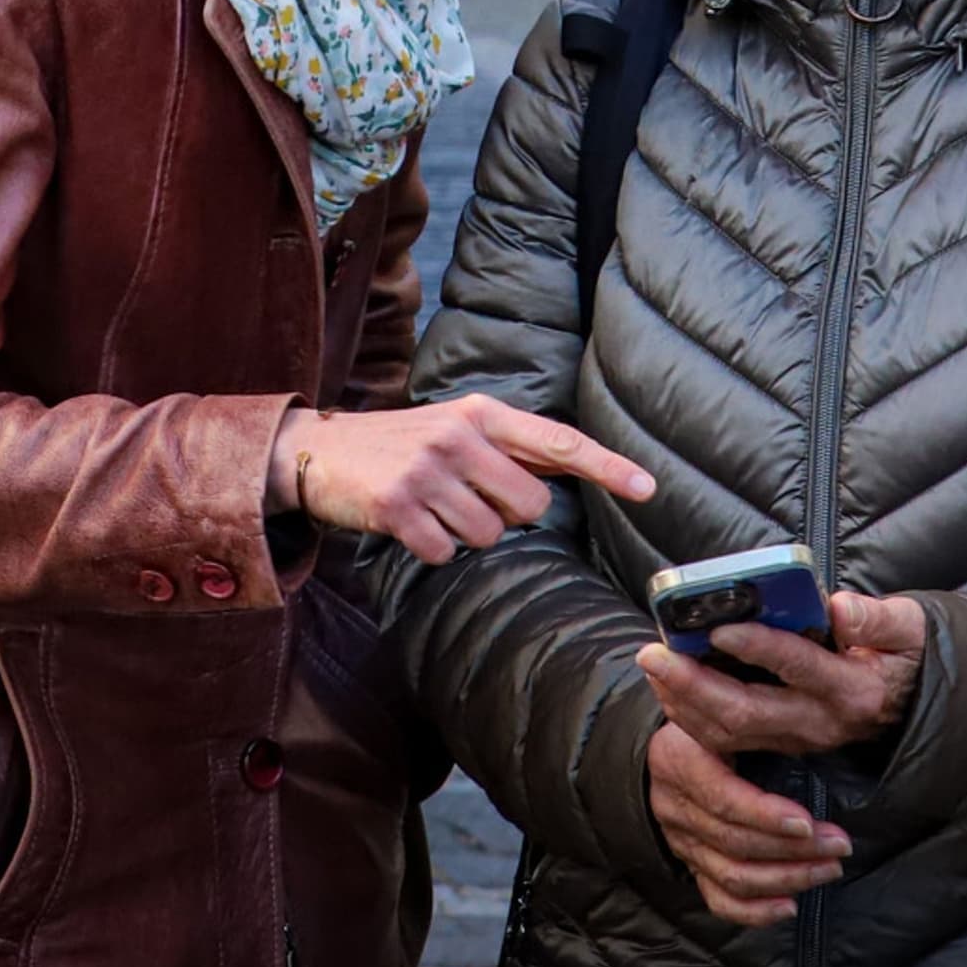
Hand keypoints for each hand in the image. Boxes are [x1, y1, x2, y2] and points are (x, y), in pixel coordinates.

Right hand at [271, 397, 656, 565]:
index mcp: (480, 414)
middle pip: (530, 506)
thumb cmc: (402, 443)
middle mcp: (458, 437)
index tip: (647, 488)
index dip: (606, 466)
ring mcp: (427, 470)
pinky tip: (410, 524)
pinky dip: (432, 548)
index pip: (557, 441)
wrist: (320, 450)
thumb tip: (575, 467)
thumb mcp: (456, 426)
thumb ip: (510, 447)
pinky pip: (445, 552)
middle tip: (469, 499)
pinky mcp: (397, 506)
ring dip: (465, 534)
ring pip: (488, 535)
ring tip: (433, 507)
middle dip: (508, 516)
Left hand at [633, 590, 928, 760]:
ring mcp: (796, 738)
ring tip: (654, 664)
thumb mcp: (906, 629)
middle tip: (655, 652)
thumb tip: (840, 607)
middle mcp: (819, 722)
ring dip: (683, 700)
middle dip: (694, 683)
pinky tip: (667, 686)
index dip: (758, 646)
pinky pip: (726, 738)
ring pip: (729, 732)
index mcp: (852, 690)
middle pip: (748, 712)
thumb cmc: (903, 654)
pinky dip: (690, 714)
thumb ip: (875, 619)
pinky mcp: (779, 741)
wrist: (911, 701)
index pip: (799, 667)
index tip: (720, 625)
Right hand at [646, 722, 845, 927]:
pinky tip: (790, 905)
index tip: (808, 822)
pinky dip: (756, 911)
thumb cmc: (717, 719)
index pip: (722, 800)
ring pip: (732, 875)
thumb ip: (758, 727)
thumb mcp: (731, 715)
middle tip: (839, 844)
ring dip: (787, 878)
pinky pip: (719, 900)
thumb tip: (809, 738)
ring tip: (829, 867)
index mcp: (678, 760)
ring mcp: (681, 840)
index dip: (766, 816)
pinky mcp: (692, 864)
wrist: (680, 740)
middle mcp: (673, 804)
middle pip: (734, 841)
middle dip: (794, 849)